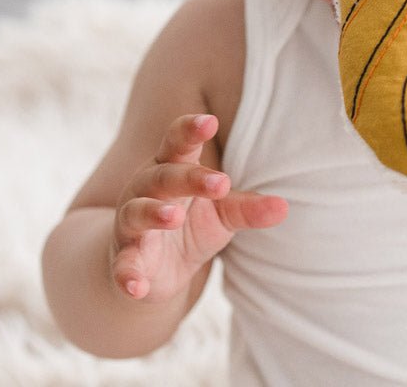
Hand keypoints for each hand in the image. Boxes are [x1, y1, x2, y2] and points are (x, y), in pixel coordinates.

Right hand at [111, 114, 286, 302]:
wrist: (150, 268)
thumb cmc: (189, 225)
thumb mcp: (223, 215)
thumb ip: (248, 208)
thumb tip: (284, 207)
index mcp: (173, 169)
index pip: (179, 143)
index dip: (190, 130)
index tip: (210, 121)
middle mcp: (146, 190)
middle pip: (163, 176)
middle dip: (188, 177)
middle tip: (221, 183)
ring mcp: (131, 225)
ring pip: (137, 212)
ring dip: (154, 213)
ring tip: (174, 217)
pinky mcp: (124, 260)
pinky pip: (122, 265)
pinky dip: (127, 275)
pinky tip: (137, 286)